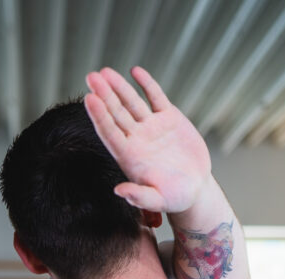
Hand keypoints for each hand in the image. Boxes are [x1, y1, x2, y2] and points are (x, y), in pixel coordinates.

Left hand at [84, 66, 210, 218]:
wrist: (195, 188)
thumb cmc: (175, 198)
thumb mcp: (159, 200)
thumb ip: (140, 197)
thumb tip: (119, 192)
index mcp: (129, 156)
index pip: (110, 132)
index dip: (99, 116)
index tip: (89, 98)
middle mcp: (136, 139)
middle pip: (116, 113)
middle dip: (104, 95)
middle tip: (91, 77)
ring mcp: (151, 127)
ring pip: (132, 102)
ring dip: (119, 87)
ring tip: (105, 72)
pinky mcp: (168, 119)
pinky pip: (155, 97)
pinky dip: (147, 84)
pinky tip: (135, 71)